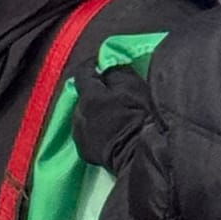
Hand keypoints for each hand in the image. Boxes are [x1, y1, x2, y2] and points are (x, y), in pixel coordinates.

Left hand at [72, 59, 154, 176]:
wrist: (141, 156)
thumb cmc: (140, 117)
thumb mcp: (132, 85)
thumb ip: (114, 71)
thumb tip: (105, 65)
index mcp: (89, 97)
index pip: (83, 73)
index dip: (92, 66)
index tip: (102, 63)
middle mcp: (79, 115)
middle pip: (82, 95)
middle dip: (93, 91)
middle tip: (110, 91)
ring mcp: (80, 135)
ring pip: (82, 114)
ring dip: (91, 110)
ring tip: (107, 112)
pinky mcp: (84, 151)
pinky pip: (84, 131)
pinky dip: (92, 127)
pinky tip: (104, 129)